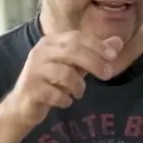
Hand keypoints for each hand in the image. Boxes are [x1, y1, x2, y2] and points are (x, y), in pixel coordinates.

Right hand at [7, 32, 124, 127]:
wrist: (24, 105)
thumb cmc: (53, 82)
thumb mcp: (76, 66)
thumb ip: (95, 54)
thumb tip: (119, 42)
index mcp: (51, 42)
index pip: (76, 37)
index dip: (96, 44)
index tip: (113, 55)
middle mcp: (41, 52)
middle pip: (72, 51)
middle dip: (94, 62)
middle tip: (107, 74)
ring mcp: (34, 70)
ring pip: (65, 73)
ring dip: (78, 86)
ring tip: (77, 92)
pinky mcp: (31, 89)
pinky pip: (55, 94)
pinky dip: (65, 100)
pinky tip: (64, 101)